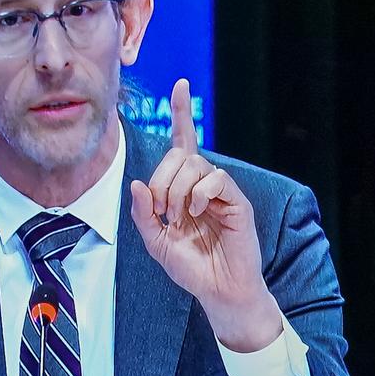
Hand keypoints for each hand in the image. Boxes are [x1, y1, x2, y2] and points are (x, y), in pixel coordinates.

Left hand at [130, 79, 282, 350]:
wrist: (219, 292)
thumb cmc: (191, 268)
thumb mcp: (156, 242)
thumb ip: (144, 214)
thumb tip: (137, 183)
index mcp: (186, 188)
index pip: (184, 142)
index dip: (183, 112)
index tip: (181, 84)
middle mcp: (205, 184)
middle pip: (180, 155)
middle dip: (162, 180)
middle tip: (163, 212)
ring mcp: (223, 192)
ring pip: (195, 166)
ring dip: (177, 192)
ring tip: (180, 219)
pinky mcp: (238, 203)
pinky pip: (216, 179)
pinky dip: (199, 194)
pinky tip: (197, 213)